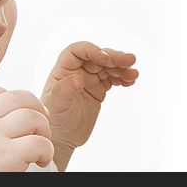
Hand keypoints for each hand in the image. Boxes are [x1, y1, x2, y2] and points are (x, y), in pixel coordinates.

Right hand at [0, 87, 53, 171]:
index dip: (13, 99)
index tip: (20, 113)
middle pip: (18, 97)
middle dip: (35, 108)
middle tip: (39, 125)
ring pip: (32, 116)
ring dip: (43, 129)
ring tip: (41, 144)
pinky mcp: (8, 154)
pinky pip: (39, 143)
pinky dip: (46, 151)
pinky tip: (41, 161)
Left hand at [42, 41, 137, 170]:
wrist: (62, 136)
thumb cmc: (54, 119)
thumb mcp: (56, 106)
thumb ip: (64, 91)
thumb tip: (77, 79)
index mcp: (62, 70)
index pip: (77, 51)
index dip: (92, 50)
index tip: (107, 58)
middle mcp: (75, 71)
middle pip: (96, 56)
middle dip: (113, 56)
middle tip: (129, 60)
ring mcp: (88, 79)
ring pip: (107, 66)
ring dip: (121, 67)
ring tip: (133, 74)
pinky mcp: (98, 89)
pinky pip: (112, 78)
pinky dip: (122, 77)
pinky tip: (131, 80)